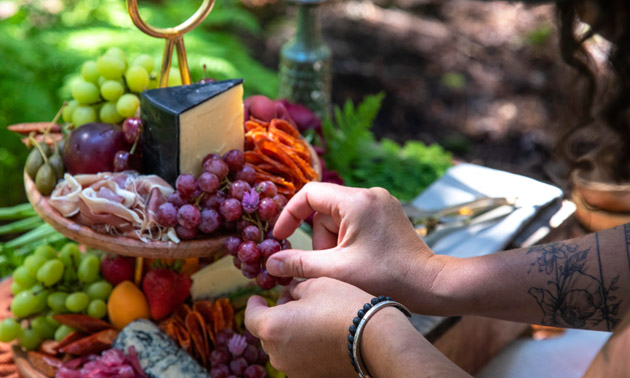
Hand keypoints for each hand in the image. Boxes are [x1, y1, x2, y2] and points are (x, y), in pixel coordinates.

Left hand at [244, 278, 376, 377]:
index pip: (251, 316)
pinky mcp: (310, 377)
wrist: (374, 339)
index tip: (259, 298)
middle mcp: (278, 354)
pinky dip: (302, 348)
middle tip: (292, 302)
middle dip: (275, 317)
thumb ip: (293, 289)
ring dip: (288, 333)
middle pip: (267, 333)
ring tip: (310, 318)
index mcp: (272, 327)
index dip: (254, 304)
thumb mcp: (315, 284)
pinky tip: (320, 335)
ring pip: (282, 347)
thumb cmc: (343, 306)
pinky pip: (298, 359)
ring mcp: (294, 369)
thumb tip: (289, 295)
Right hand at [267, 182, 444, 312]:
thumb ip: (299, 264)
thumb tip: (271, 262)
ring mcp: (380, 203)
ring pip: (338, 218)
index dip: (290, 214)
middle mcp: (369, 194)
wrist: (431, 285)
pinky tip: (358, 262)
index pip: (309, 193)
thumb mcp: (337, 271)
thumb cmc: (387, 278)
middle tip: (331, 265)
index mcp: (356, 201)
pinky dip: (347, 241)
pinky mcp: (387, 215)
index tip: (281, 236)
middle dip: (320, 239)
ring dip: (334, 243)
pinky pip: (354, 222)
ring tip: (348, 267)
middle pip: (324, 210)